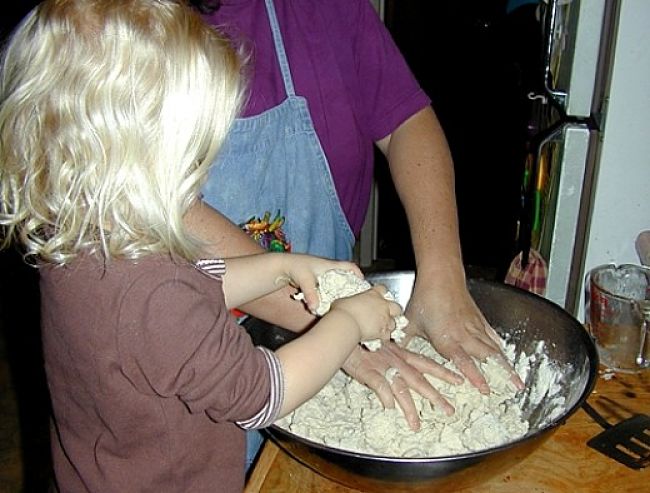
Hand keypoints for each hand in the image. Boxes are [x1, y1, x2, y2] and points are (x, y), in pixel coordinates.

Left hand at [280, 254, 360, 312]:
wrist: (281, 267)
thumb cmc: (294, 268)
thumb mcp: (304, 281)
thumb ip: (311, 294)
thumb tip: (315, 308)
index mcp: (329, 266)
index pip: (350, 267)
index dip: (359, 275)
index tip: (363, 286)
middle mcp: (328, 270)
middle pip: (346, 277)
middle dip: (352, 287)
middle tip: (356, 299)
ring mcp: (322, 275)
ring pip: (337, 283)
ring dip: (341, 292)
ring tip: (346, 304)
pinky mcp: (317, 281)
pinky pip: (329, 288)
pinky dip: (332, 294)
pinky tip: (331, 304)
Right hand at [329, 285, 401, 341]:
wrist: (346, 324)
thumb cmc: (343, 310)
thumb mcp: (344, 300)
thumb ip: (350, 301)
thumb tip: (346, 303)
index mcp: (373, 294)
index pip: (382, 289)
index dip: (381, 292)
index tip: (378, 294)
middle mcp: (382, 306)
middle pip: (396, 306)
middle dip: (393, 310)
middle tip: (387, 312)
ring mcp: (384, 319)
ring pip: (394, 323)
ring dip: (389, 325)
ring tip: (382, 327)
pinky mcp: (383, 332)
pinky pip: (388, 336)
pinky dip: (384, 337)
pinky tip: (379, 337)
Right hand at [342, 341, 462, 430]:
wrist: (345, 327)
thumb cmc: (362, 334)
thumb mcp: (381, 341)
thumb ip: (391, 355)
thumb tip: (401, 365)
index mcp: (401, 353)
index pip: (426, 363)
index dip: (443, 371)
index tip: (459, 379)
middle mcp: (396, 361)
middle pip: (419, 381)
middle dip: (435, 396)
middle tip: (449, 411)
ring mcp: (383, 367)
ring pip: (400, 389)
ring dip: (408, 407)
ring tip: (416, 425)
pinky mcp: (367, 371)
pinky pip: (378, 385)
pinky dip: (384, 395)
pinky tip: (389, 408)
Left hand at [404, 277, 523, 393]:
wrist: (441, 276)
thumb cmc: (425, 299)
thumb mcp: (410, 323)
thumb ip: (403, 342)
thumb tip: (389, 355)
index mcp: (447, 339)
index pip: (463, 362)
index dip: (475, 376)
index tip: (485, 390)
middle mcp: (464, 335)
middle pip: (486, 358)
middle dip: (500, 374)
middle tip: (511, 390)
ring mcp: (474, 327)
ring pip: (493, 349)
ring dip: (505, 364)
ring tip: (517, 380)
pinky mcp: (479, 319)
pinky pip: (492, 336)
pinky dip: (500, 347)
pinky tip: (506, 356)